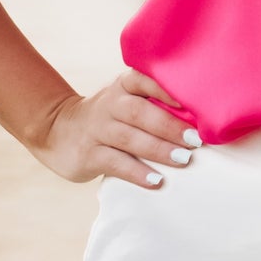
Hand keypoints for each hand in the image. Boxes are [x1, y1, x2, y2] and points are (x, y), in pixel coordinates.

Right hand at [32, 67, 201, 189]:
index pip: (143, 79)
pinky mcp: (88, 154)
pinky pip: (115, 163)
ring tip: (184, 159)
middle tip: (196, 140)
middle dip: (169, 126)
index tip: (191, 101)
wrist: (57, 131)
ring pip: (129, 138)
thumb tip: (204, 116)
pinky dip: (137, 172)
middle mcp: (109, 104)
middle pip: (139, 112)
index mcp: (122, 86)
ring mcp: (97, 129)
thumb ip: (154, 102)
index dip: (165, 89)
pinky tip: (156, 180)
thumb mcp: (125, 99)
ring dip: (158, 149)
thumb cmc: (109, 116)